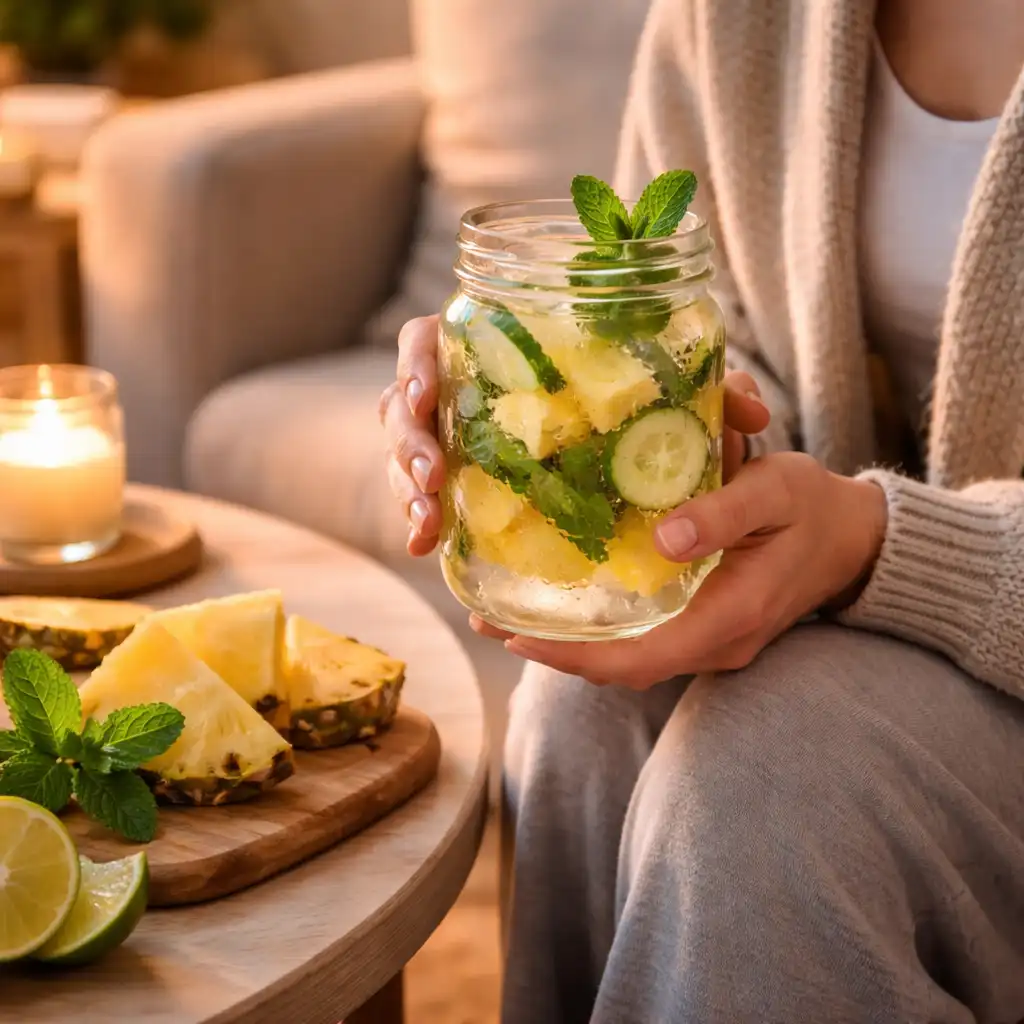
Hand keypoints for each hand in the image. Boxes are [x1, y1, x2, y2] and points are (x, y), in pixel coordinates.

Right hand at [380, 311, 771, 555]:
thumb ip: (713, 393)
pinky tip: (426, 547)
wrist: (630, 456)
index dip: (415, 360)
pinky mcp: (459, 488)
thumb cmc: (648, 414)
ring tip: (427, 526)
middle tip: (436, 474)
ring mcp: (453, 440)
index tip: (427, 388)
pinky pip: (425, 500)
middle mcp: (463, 391)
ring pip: (407, 456)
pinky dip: (422, 522)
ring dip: (407, 488)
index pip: (430, 338)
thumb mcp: (681, 400)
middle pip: (404, 403)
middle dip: (409, 439)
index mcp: (496, 347)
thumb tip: (752, 413)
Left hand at [473, 453, 888, 688]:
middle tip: (486, 617)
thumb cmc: (813, 508)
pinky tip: (563, 604)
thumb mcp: (777, 492)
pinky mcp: (706, 629)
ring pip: (628, 658)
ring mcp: (712, 642)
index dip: (575, 655)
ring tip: (505, 612)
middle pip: (622, 666)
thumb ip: (725, 512)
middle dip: (554, 651)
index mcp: (733, 616)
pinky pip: (642, 641)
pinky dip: (598, 630)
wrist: (853, 539)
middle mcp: (718, 642)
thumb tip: (664, 540)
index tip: (517, 634)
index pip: (641, 658)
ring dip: (569, 644)